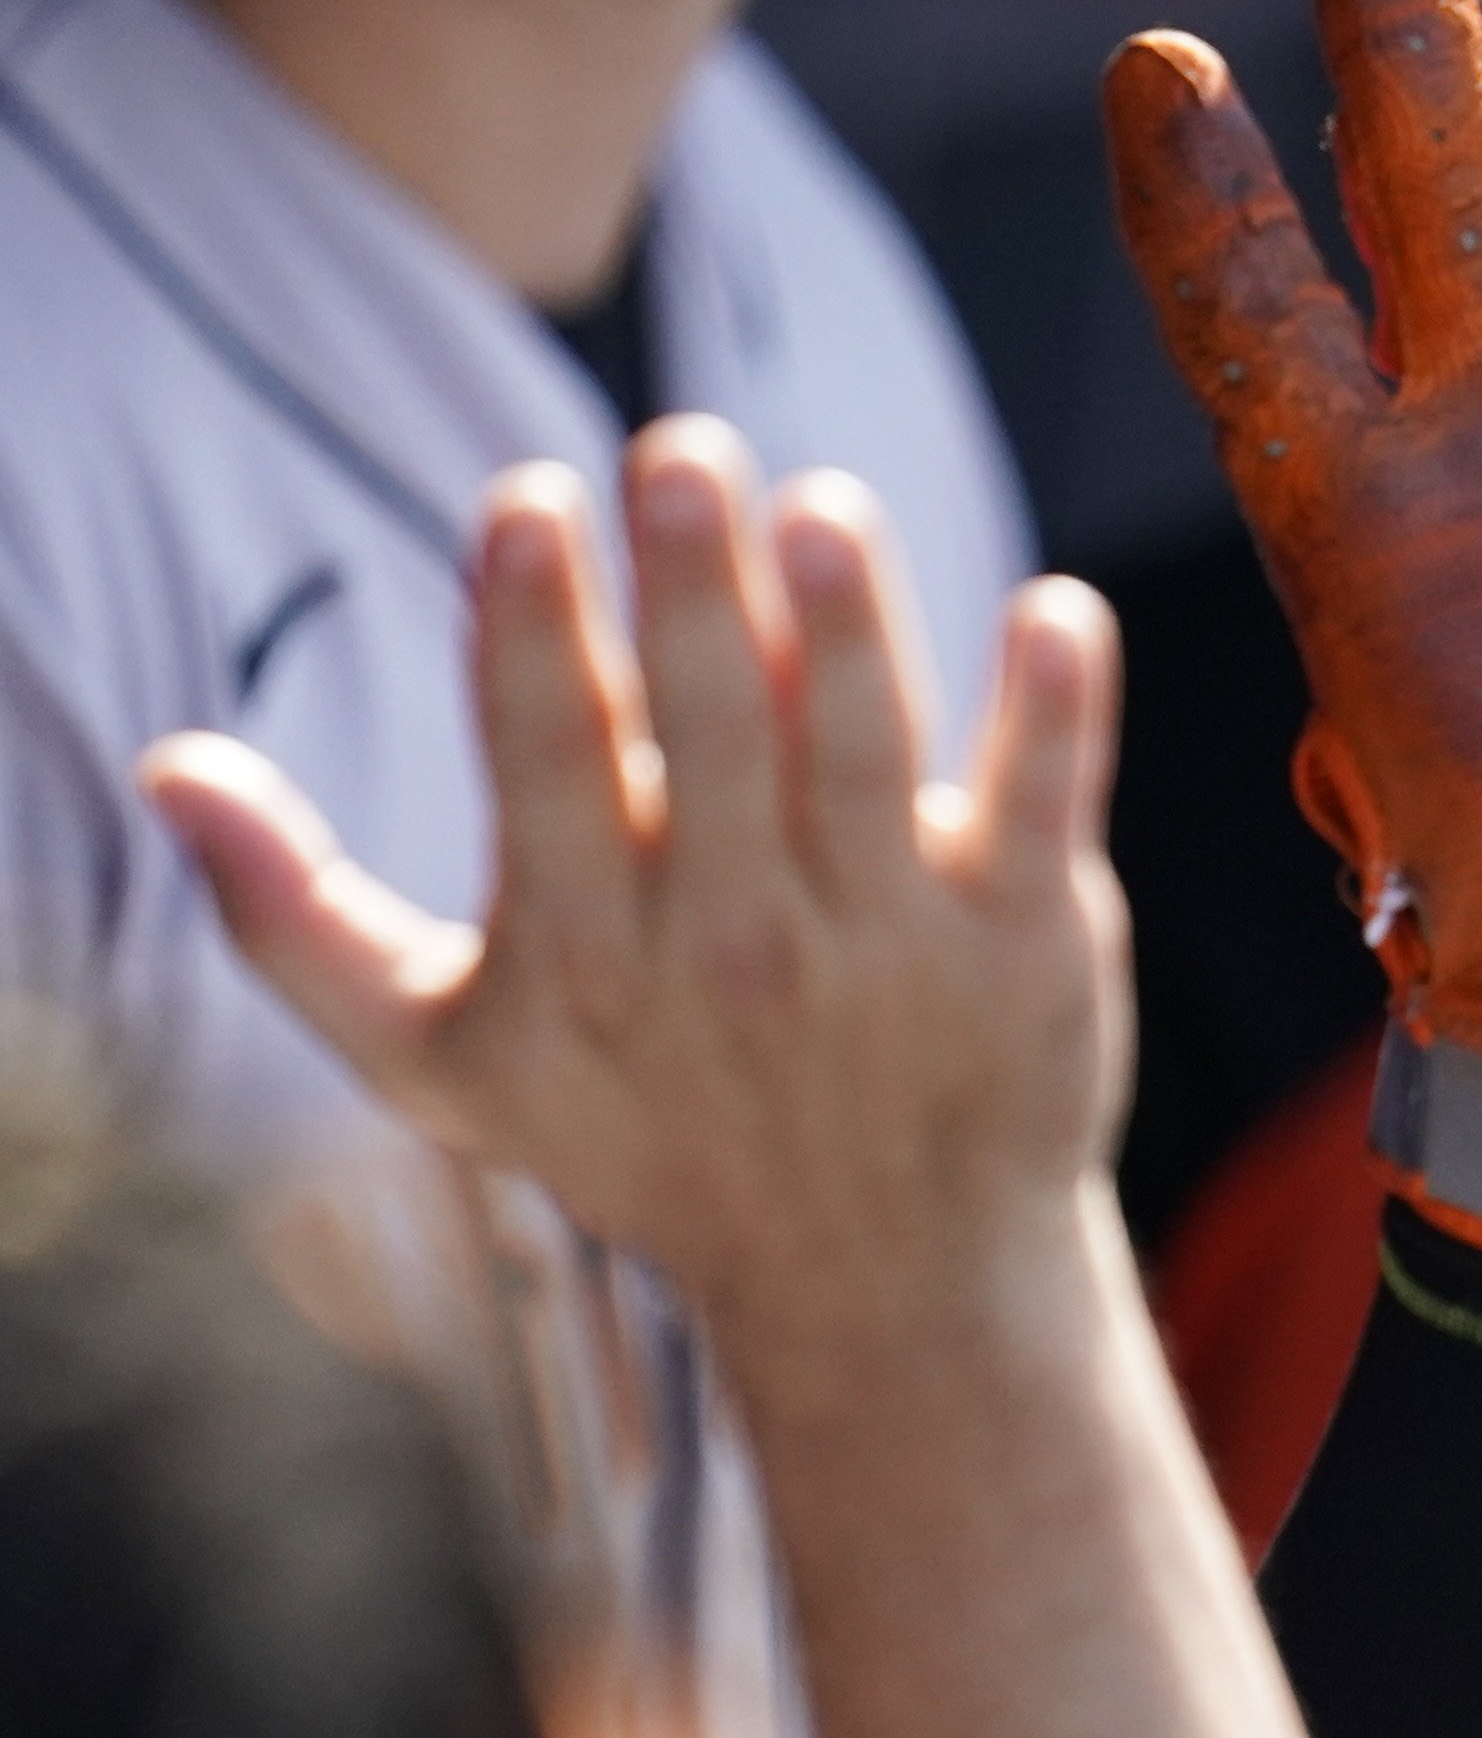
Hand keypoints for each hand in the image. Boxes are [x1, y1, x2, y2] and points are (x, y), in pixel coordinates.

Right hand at [139, 422, 1131, 1372]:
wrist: (889, 1284)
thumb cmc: (650, 1140)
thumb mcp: (445, 1062)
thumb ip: (296, 921)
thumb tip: (167, 768)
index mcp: (588, 950)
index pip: (551, 770)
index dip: (534, 635)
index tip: (525, 503)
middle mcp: (739, 947)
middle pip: (714, 740)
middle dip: (693, 594)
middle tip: (681, 453)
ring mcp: (893, 946)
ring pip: (864, 760)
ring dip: (851, 629)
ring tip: (824, 506)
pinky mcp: (1028, 948)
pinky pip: (1040, 815)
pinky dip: (1055, 719)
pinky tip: (1058, 615)